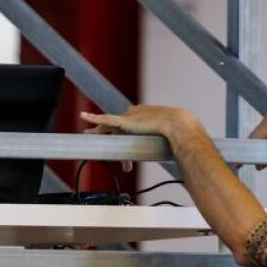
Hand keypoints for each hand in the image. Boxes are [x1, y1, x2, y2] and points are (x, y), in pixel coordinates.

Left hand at [80, 105, 204, 145]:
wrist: (181, 126)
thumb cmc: (182, 132)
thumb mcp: (174, 138)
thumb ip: (173, 143)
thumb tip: (183, 152)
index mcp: (147, 115)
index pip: (131, 128)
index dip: (127, 140)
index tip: (128, 152)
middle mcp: (136, 114)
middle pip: (118, 128)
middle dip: (111, 138)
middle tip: (103, 145)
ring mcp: (130, 117)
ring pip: (109, 126)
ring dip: (100, 132)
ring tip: (88, 133)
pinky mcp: (125, 121)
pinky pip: (105, 119)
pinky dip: (94, 118)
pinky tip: (84, 116)